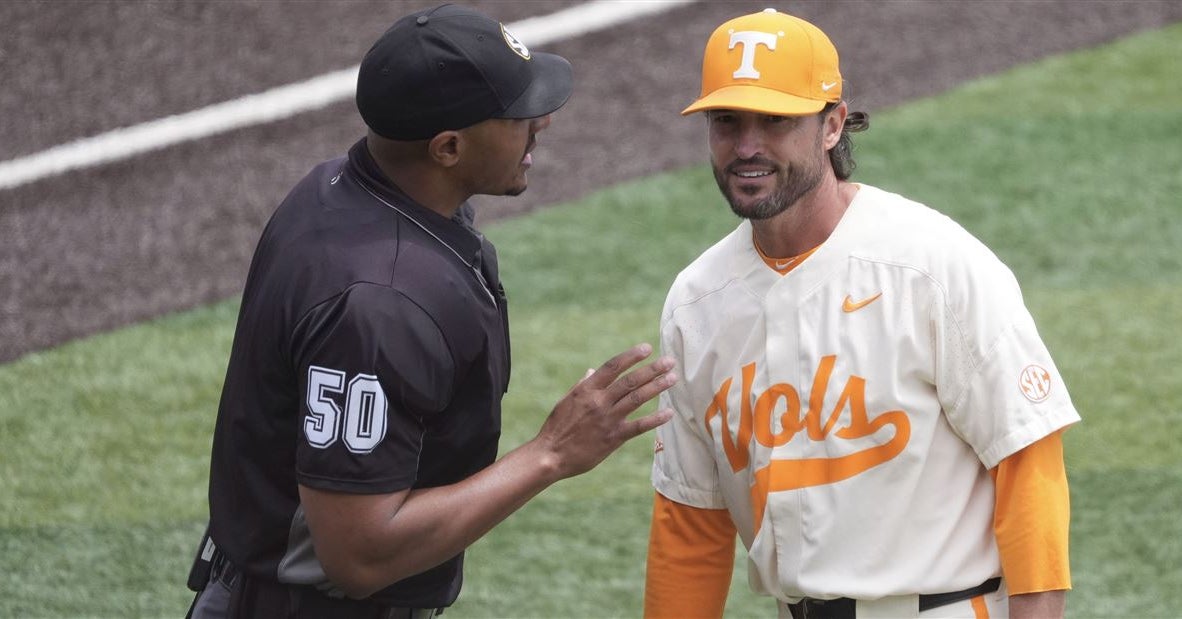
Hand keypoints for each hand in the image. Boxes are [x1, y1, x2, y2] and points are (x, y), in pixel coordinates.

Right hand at [534, 343, 676, 479]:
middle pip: (630, 380)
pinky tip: (669, 413)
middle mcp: (599, 401)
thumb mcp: (566, 401)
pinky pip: (639, 426)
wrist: (551, 456)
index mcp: (586, 390)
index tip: (647, 348)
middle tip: (670, 362)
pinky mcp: (613, 438)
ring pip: (637, 398)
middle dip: (652, 369)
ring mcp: (608, 419)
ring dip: (657, 387)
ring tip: (672, 378)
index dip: (631, 356)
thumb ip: (582, 385)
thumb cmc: (556, 428)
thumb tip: (593, 371)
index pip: (613, 366)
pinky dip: (655, 419)